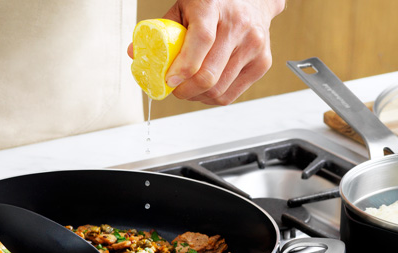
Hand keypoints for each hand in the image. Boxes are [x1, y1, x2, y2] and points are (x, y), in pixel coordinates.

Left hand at [132, 0, 284, 104]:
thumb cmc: (214, 3)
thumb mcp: (184, 7)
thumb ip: (161, 31)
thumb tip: (135, 53)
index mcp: (213, 7)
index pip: (201, 40)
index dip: (183, 66)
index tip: (169, 80)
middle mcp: (238, 25)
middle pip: (209, 73)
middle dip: (185, 90)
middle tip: (174, 88)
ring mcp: (254, 45)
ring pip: (219, 89)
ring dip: (197, 97)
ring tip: (188, 89)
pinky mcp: (262, 62)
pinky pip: (231, 95)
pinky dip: (212, 98)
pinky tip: (204, 90)